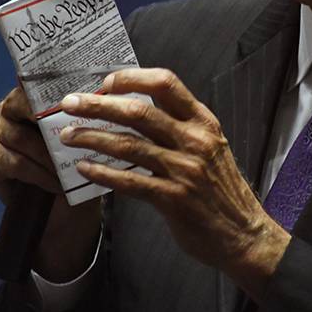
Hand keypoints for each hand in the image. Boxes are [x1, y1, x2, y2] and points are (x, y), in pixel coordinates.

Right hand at [0, 87, 99, 280]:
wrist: (61, 203)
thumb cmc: (76, 161)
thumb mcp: (86, 138)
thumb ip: (87, 118)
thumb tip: (103, 100)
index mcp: (32, 94)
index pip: (37, 83)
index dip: (50, 88)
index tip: (71, 95)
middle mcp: (10, 108)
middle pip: (24, 106)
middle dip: (51, 122)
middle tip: (75, 134)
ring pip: (24, 139)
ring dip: (50, 157)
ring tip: (74, 169)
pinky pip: (18, 163)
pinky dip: (41, 175)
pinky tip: (58, 184)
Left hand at [59, 68, 289, 300]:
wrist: (243, 233)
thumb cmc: (220, 188)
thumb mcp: (210, 146)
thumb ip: (180, 126)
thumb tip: (134, 106)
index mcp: (203, 122)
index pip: (166, 83)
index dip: (132, 78)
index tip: (105, 82)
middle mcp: (194, 141)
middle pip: (138, 112)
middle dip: (98, 105)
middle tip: (69, 104)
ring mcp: (184, 170)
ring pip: (128, 145)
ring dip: (92, 138)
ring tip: (67, 136)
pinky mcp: (174, 199)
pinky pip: (129, 182)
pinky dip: (102, 173)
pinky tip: (84, 168)